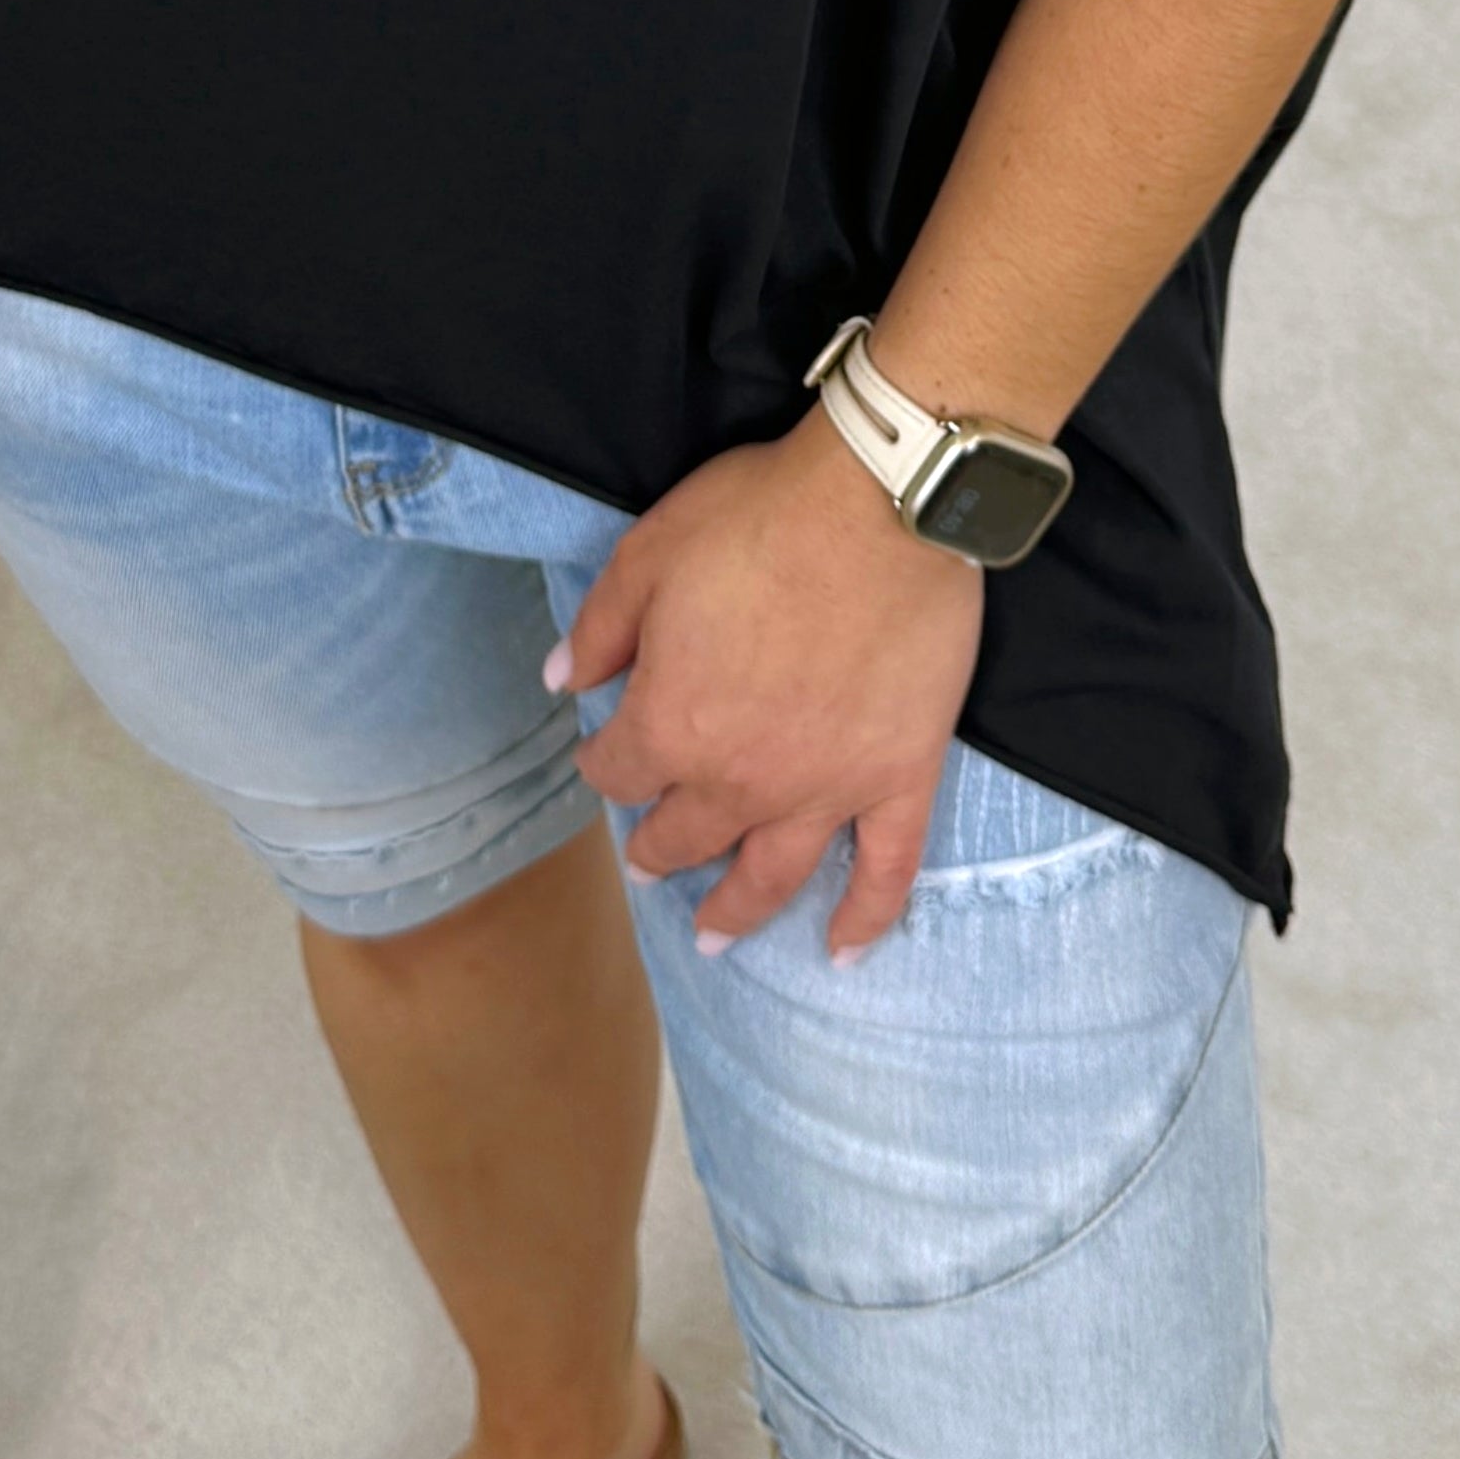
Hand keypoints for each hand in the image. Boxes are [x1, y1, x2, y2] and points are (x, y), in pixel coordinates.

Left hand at [553, 409, 984, 959]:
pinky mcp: (899, 779)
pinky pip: (885, 870)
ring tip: (713, 938)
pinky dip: (865, 919)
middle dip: (657, 848)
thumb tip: (560, 681)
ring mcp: (827, 788)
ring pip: (772, 874)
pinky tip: (842, 953)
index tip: (603, 754)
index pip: (620, 771)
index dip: (604, 764)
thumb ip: (599, 628)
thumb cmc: (760, 518)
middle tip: (647, 860)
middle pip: (687, 834)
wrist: (884, 505)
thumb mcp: (649, 553)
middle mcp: (744, 778)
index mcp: (673, 725)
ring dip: (735, 912)